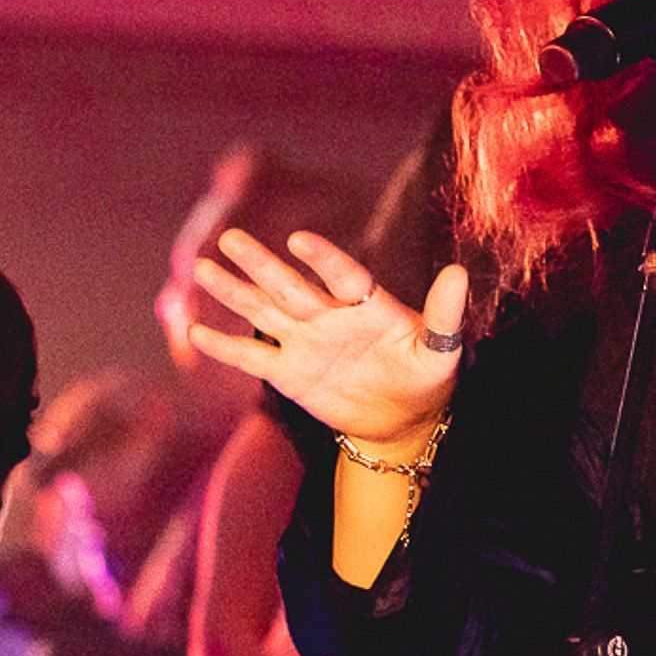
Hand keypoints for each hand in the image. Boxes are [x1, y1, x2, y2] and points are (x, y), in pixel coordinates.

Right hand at [187, 228, 465, 449]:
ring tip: (203, 267)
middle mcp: (329, 315)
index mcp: (366, 304)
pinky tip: (196, 330)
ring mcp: (305, 341)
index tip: (299, 241)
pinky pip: (251, 358)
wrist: (404, 418)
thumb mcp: (440, 350)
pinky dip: (225, 346)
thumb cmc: (426, 376)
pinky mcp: (289, 372)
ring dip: (234, 290)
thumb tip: (459, 272)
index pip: (341, 276)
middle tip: (230, 237)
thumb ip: (444, 315)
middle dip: (260, 264)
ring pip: (263, 311)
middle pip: (289, 286)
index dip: (322, 260)